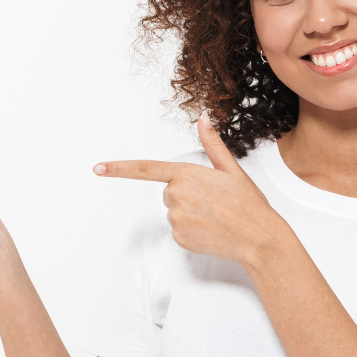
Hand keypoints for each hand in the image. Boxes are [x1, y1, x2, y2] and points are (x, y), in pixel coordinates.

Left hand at [93, 111, 282, 264]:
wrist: (259, 238)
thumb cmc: (249, 203)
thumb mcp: (232, 170)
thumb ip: (212, 144)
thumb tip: (203, 119)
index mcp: (187, 173)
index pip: (146, 169)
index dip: (119, 168)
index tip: (97, 168)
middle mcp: (177, 195)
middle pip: (169, 192)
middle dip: (187, 195)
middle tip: (214, 201)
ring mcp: (177, 218)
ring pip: (174, 211)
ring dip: (190, 213)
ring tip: (215, 217)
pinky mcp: (179, 238)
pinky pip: (179, 230)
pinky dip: (192, 231)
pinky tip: (211, 230)